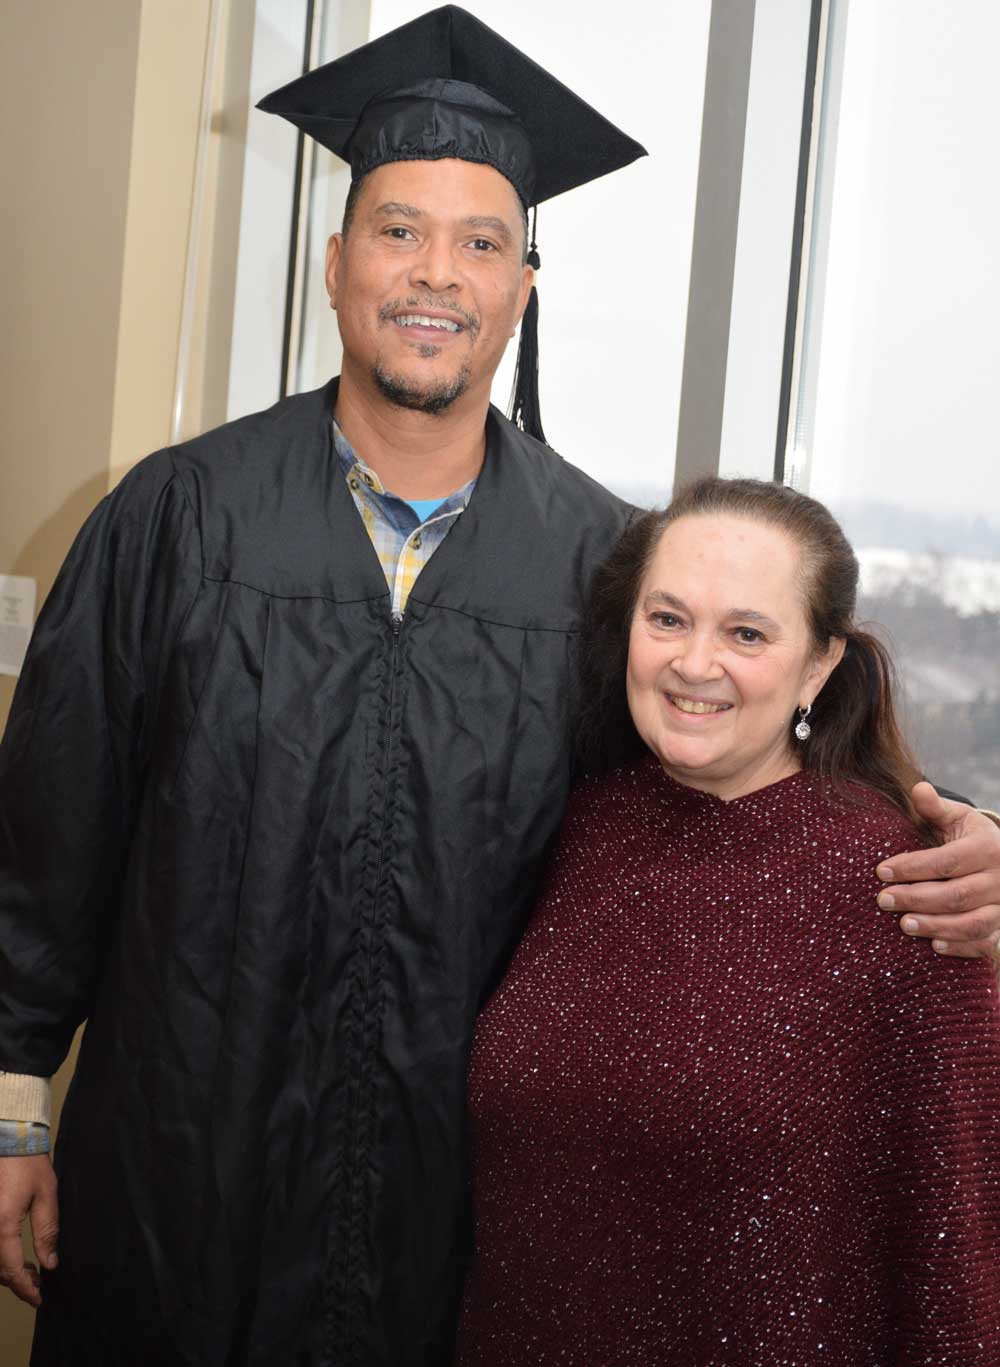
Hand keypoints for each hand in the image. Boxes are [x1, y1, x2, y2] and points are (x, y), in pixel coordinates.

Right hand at [0, 1154, 57, 1306]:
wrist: (10, 1140)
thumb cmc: (28, 1164)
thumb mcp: (46, 1195)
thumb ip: (47, 1231)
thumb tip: (50, 1263)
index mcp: (2, 1224)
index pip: (12, 1269)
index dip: (26, 1288)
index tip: (39, 1297)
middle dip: (17, 1282)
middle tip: (39, 1285)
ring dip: (8, 1271)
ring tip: (31, 1272)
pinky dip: (2, 1257)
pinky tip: (16, 1257)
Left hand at [875, 781, 999, 959]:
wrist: (998, 859)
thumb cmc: (967, 836)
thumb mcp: (955, 817)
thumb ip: (934, 807)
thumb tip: (918, 789)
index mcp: (988, 847)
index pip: (947, 861)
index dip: (913, 867)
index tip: (880, 871)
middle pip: (958, 895)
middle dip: (917, 899)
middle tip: (883, 900)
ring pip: (974, 923)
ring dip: (936, 926)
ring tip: (903, 924)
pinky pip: (986, 943)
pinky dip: (961, 947)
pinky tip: (934, 946)